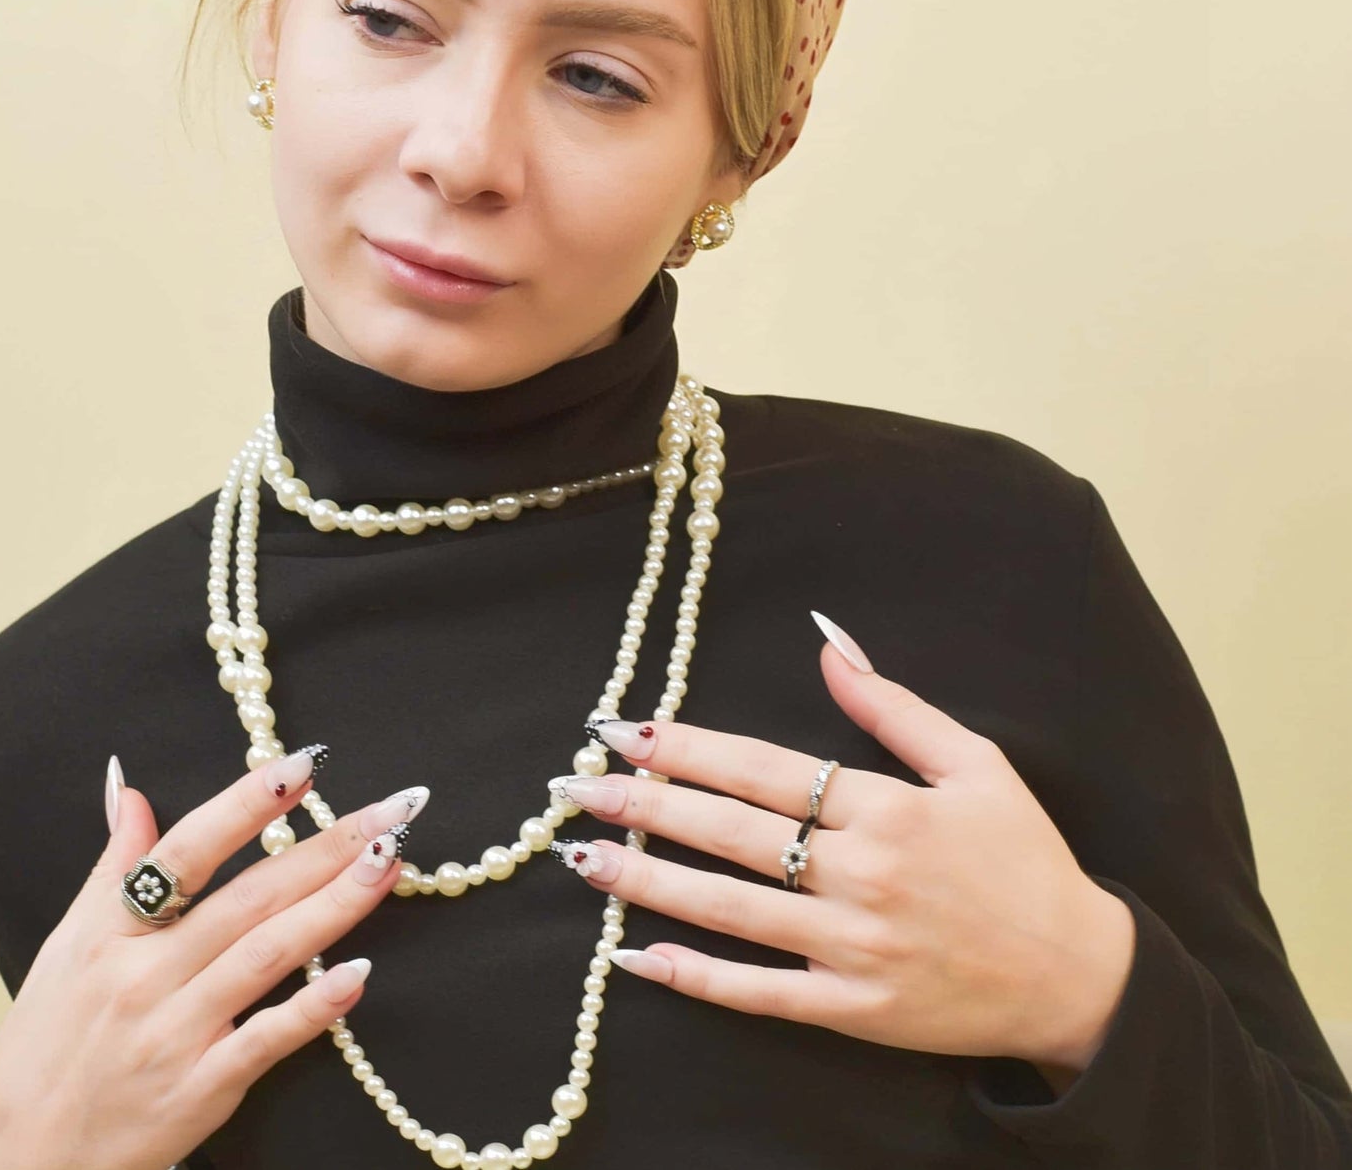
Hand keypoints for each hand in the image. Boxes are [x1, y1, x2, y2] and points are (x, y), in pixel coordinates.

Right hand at [0, 748, 428, 1169]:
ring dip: (334, 906)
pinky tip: (361, 974)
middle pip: (249, 898)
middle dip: (327, 848)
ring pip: (267, 956)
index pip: (189, 852)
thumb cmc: (46, 1047)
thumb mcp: (65, 946)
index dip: (247, 804)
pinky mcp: (200, 1090)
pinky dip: (313, 1009)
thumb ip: (113, 866)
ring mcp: (175, 1035)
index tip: (307, 765)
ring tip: (390, 862)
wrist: (22, 1161)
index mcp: (112, 933)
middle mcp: (145, 977)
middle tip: (393, 811)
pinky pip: (265, 1042)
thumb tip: (129, 788)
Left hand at [548, 611, 1135, 1087]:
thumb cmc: (1024, 859)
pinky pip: (761, 996)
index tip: (625, 730)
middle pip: (733, 834)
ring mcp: (853, 951)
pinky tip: (638, 956)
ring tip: (584, 861)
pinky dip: (698, 979)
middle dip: (647, 807)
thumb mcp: (975, 763)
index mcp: (887, 810)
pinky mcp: (854, 1012)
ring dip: (650, 883)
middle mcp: (862, 877)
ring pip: (731, 911)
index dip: (688, 748)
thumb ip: (894, 706)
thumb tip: (828, 641)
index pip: (764, 771)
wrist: (1077, 975)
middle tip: (576, 788)